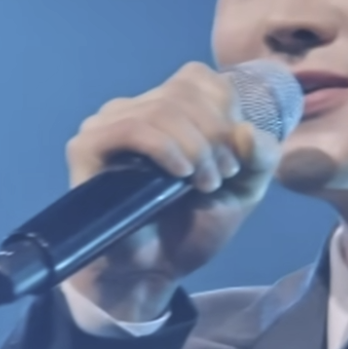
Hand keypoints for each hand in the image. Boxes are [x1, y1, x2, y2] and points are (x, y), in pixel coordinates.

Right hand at [63, 62, 281, 321]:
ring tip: (204, 184)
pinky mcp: (87, 148)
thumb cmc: (193, 227)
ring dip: (195, 147)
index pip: (199, 78)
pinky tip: (180, 174)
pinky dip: (165, 148)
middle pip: (184, 93)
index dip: (225, 111)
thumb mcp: (244, 189)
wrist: (156, 270)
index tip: (235, 158)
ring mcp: (107, 125)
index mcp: (168, 108)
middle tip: (222, 177)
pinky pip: (131, 128)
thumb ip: (261, 158)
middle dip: (215, 135)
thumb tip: (248, 130)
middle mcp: (134, 108)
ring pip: (161, 109)